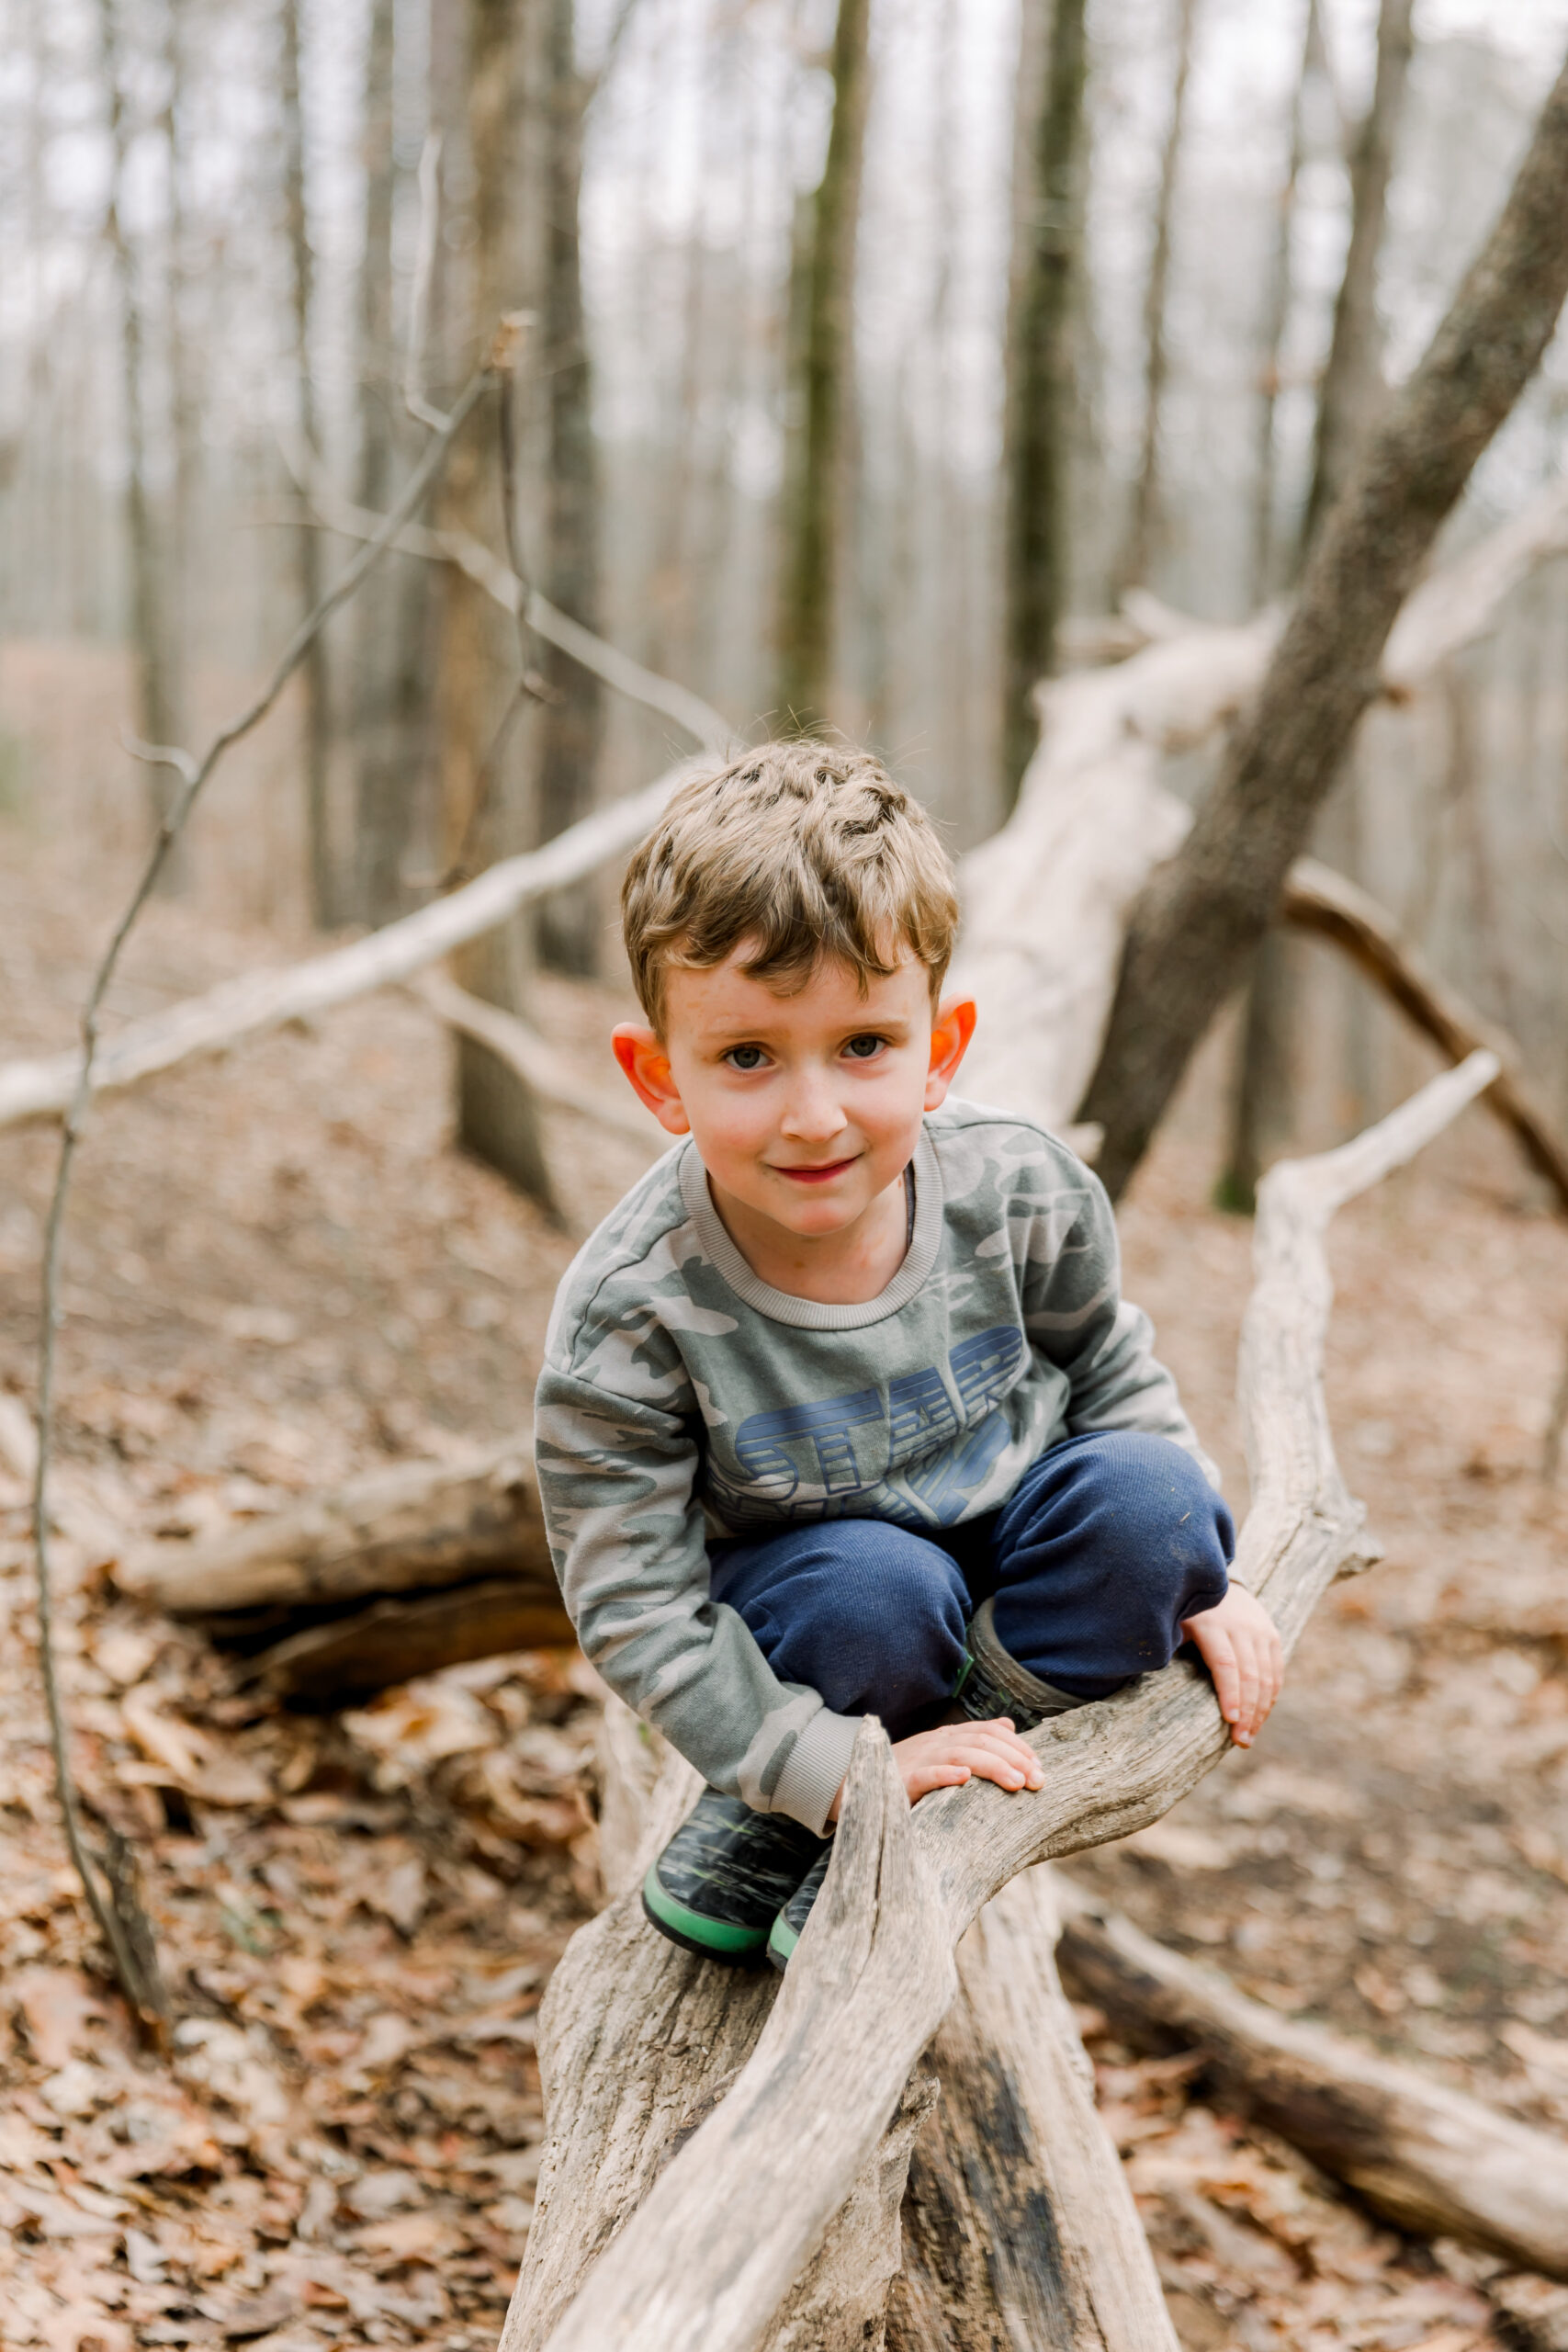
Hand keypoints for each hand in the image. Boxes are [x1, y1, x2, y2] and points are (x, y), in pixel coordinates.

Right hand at [828, 1718, 1043, 1821]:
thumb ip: (974, 1740)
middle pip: (980, 1741)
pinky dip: (944, 1775)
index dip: (1017, 1747)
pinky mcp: (901, 1781)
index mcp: (947, 1737)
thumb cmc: (906, 1774)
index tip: (1040, 1768)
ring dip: (991, 1766)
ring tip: (1016, 1782)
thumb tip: (1008, 1726)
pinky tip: (964, 1779)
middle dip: (1013, 1759)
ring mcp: (918, 1760)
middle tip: (1037, 1780)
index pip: (988, 1733)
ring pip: (960, 1755)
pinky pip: (924, 1775)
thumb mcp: (942, 1754)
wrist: (856, 1787)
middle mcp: (935, 1743)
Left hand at [1181, 1582, 1281, 1746]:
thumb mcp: (1172, 1620)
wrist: (1217, 1579)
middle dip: (1248, 1712)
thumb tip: (1142, 1671)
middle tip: (1240, 1742)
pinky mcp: (1272, 1635)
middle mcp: (1241, 1627)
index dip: (1230, 1694)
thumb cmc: (1185, 1608)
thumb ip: (1166, 1644)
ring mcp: (1260, 1631)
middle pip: (1250, 1676)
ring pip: (1267, 1677)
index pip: (1226, 1664)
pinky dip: (1270, 1697)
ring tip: (1249, 1738)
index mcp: (1212, 1624)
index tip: (1230, 1721)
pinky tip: (1260, 1717)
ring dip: (1260, 1711)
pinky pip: (1276, 1671)